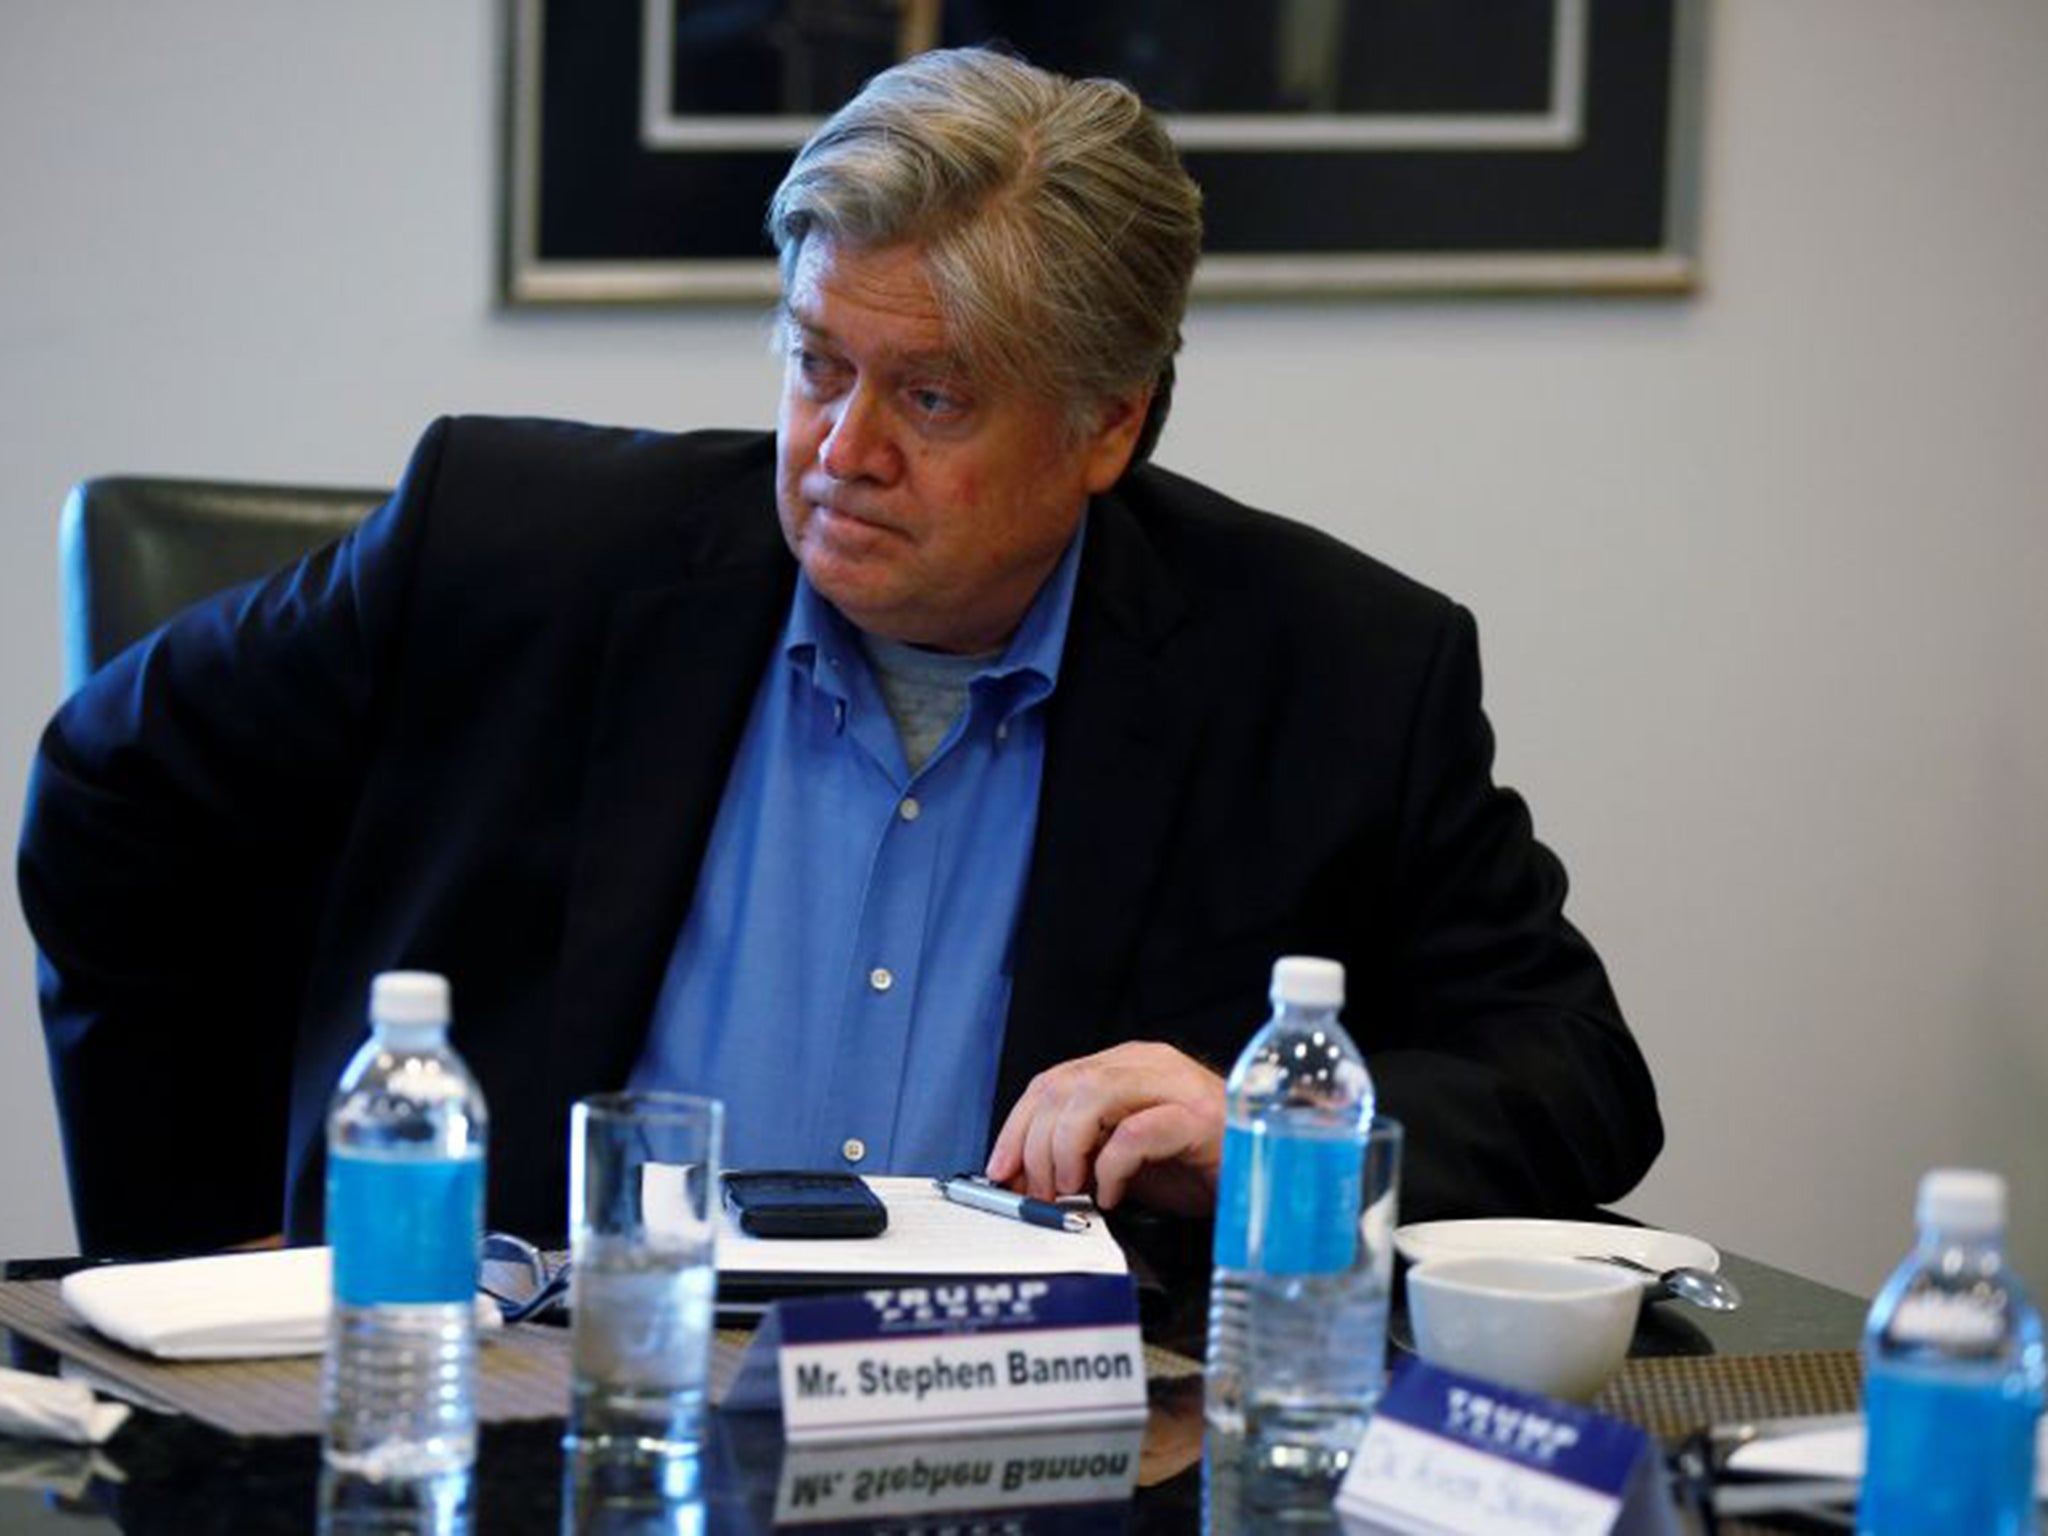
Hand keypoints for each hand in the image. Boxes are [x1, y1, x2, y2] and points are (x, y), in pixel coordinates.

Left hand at [984, 1042, 1225, 1214]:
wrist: (1266, 1170)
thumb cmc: (1197, 1164)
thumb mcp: (1124, 1157)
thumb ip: (1080, 1154)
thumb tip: (1025, 1179)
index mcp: (1124, 1066)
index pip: (1050, 1082)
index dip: (1015, 1128)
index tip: (1000, 1172)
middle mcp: (1146, 1065)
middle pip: (1063, 1086)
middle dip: (1036, 1146)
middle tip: (1038, 1193)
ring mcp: (1174, 1087)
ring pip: (1092, 1095)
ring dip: (1066, 1148)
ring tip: (1070, 1188)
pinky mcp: (1198, 1119)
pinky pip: (1137, 1133)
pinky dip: (1112, 1168)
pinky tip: (1114, 1195)